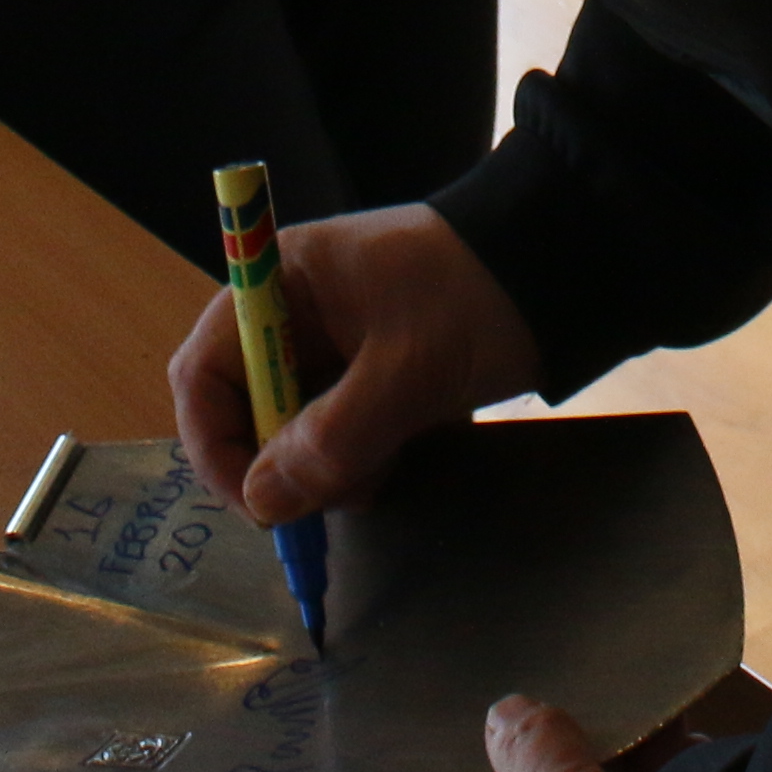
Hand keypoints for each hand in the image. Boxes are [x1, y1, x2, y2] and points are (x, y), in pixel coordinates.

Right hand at [167, 200, 544, 521]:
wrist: (566, 268)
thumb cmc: (477, 300)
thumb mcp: (405, 373)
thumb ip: (330, 440)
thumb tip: (262, 501)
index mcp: (281, 282)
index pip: (205, 372)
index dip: (216, 444)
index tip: (258, 503)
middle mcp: (293, 309)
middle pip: (247, 406)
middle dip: (282, 460)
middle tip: (337, 490)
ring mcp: (333, 340)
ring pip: (294, 426)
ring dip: (328, 463)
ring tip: (386, 464)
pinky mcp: (371, 367)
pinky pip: (337, 427)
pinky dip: (360, 452)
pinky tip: (402, 451)